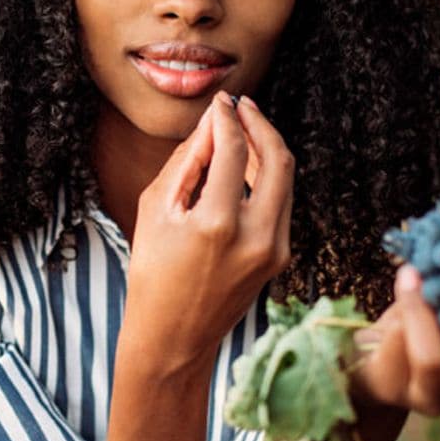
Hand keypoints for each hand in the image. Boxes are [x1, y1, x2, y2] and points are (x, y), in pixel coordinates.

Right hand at [120, 93, 294, 379]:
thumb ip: (188, 161)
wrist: (173, 338)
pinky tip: (245, 167)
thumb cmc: (153, 273)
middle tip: (241, 106)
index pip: (234, 150)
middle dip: (261, 124)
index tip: (220, 102)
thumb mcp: (156, 210)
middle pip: (279, 158)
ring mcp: (274, 250)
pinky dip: (268, 178)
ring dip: (266, 149)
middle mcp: (256, 237)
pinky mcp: (280, 258)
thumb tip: (212, 122)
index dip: (228, 118)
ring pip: (286, 179)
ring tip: (239, 133)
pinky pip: (282, 203)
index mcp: (218, 224)